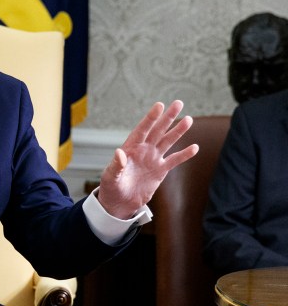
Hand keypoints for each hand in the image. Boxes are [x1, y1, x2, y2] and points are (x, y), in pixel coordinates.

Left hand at [97, 100, 198, 219]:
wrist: (120, 202)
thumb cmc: (111, 187)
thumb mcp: (110, 176)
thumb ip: (116, 165)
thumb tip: (119, 153)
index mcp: (130, 148)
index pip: (142, 129)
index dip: (150, 118)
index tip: (159, 105)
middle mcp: (143, 150)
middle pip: (158, 131)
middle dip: (168, 118)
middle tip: (179, 103)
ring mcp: (153, 159)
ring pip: (168, 142)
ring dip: (178, 131)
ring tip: (188, 120)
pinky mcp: (160, 170)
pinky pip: (174, 160)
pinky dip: (184, 154)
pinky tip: (194, 147)